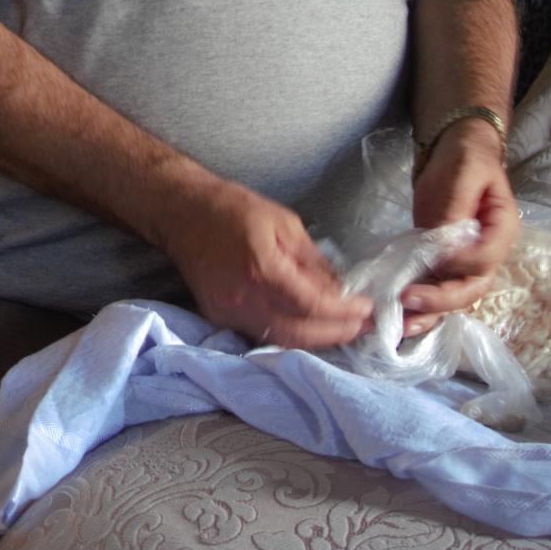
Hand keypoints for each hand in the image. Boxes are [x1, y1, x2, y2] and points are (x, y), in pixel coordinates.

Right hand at [152, 174, 369, 349]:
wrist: (182, 212)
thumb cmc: (233, 208)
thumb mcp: (285, 223)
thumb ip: (314, 261)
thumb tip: (342, 289)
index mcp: (262, 267)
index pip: (314, 305)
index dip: (346, 312)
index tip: (368, 307)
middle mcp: (243, 297)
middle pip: (300, 334)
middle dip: (338, 333)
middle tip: (363, 325)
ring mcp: (228, 312)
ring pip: (281, 342)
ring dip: (316, 339)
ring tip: (342, 328)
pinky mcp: (218, 317)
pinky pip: (261, 335)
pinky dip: (290, 335)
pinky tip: (308, 326)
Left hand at [400, 119, 518, 335]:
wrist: (456, 149)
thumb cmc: (465, 157)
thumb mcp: (464, 172)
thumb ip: (457, 207)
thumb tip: (443, 243)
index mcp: (502, 230)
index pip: (486, 258)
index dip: (461, 263)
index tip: (433, 256)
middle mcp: (487, 253)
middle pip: (471, 288)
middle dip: (442, 299)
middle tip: (409, 298)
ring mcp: (464, 261)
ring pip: (453, 297)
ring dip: (429, 313)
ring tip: (400, 323)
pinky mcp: (442, 262)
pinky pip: (435, 288)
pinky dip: (419, 305)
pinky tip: (399, 315)